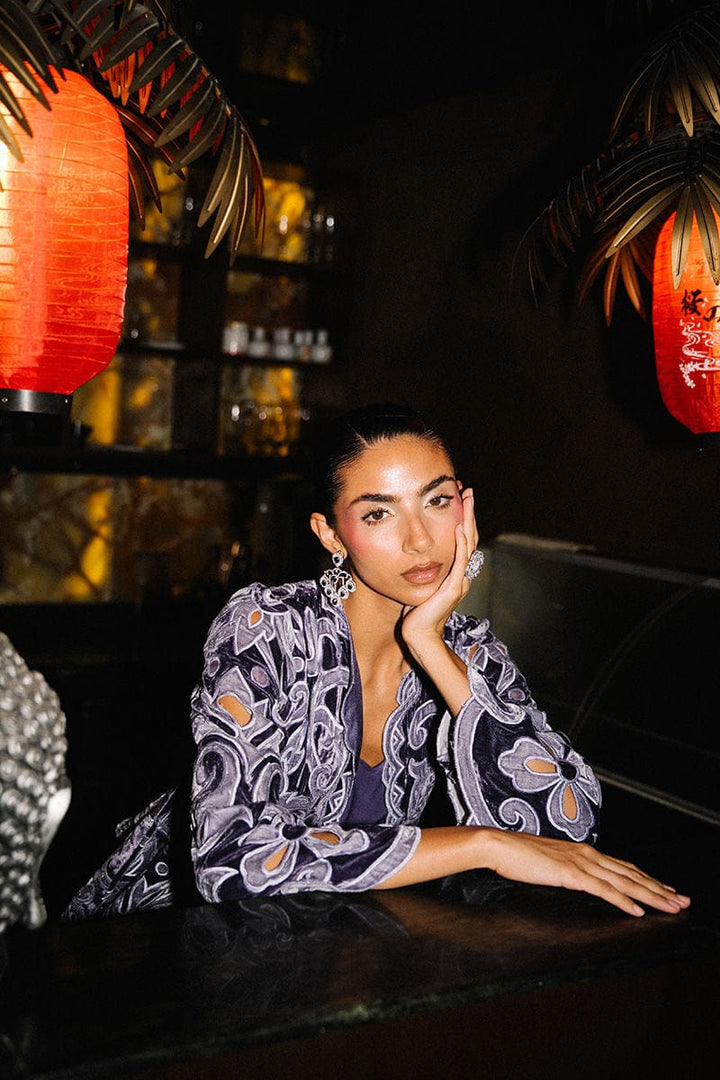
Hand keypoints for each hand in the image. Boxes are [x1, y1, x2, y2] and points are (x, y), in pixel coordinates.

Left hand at [401, 487, 479, 643]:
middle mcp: (462, 575)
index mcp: (456, 574)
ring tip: (468, 500)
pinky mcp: (453, 588)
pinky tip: (460, 527)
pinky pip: (461, 561)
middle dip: (469, 513)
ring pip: (469, 544)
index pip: (463, 541)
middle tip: (468, 492)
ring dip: (468, 520)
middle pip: (470, 538)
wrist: (419, 636)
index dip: (462, 519)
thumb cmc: (415, 614)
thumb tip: (413, 557)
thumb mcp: (420, 585)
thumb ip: (423, 571)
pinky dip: (462, 543)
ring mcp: (460, 581)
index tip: (459, 499)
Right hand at [482, 829, 690, 917]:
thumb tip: (577, 878)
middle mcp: (588, 854)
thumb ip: (568, 869)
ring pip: (624, 882)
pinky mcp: (570, 874)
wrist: (498, 845)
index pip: (623, 867)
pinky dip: (623, 901)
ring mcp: (581, 863)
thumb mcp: (549, 862)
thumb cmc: (518, 856)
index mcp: (583, 851)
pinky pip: (603, 890)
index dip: (647, 879)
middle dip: (659, 888)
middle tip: (682, 900)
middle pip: (631, 874)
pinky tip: (637, 911)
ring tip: (671, 906)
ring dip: (651, 895)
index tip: (666, 889)